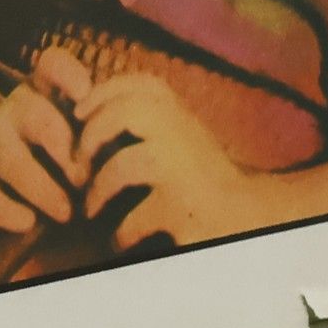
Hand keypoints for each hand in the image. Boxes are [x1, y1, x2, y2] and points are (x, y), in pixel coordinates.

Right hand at [0, 48, 93, 230]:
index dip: (67, 75)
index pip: (52, 66)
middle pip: (35, 117)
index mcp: (45, 90)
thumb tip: (123, 158)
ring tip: (66, 213)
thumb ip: (99, 134)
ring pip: (10, 159)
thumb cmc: (55, 147)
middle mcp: (15, 108)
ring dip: (42, 189)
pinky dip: (5, 210)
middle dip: (63, 150)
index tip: (84, 94)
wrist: (0, 160)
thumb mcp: (77, 129)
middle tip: (85, 180)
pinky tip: (28, 222)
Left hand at [76, 73, 268, 248]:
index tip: (81, 112)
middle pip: (127, 111)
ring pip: (125, 165)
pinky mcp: (184, 212)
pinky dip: (120, 234)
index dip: (104, 92)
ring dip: (99, 190)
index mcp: (185, 115)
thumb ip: (147, 119)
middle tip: (79, 168)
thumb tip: (86, 110)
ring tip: (91, 210)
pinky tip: (120, 243)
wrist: (248, 221)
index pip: (142, 83)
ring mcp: (187, 172)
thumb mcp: (181, 137)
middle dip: (93, 136)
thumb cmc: (204, 180)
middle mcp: (188, 134)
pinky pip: (134, 219)